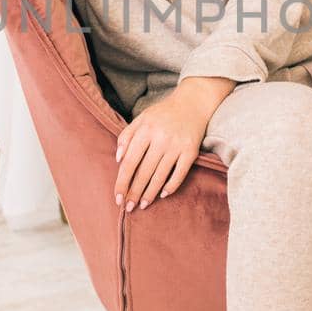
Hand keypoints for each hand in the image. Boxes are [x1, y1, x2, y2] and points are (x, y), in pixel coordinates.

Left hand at [113, 85, 217, 210]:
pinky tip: (163, 195)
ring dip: (150, 193)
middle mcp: (161, 138)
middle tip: (129, 208)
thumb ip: (126, 136)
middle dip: (134, 192)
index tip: (118, 197)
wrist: (193, 102)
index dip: (122, 182)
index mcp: (145, 130)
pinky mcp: (191, 151)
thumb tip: (118, 160)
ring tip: (143, 205)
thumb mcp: (141, 118)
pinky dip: (171, 186)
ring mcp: (177, 145)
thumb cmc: (163, 113)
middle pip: (144, 172)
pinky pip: (180, 173)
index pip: (130, 162)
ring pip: (160, 175)